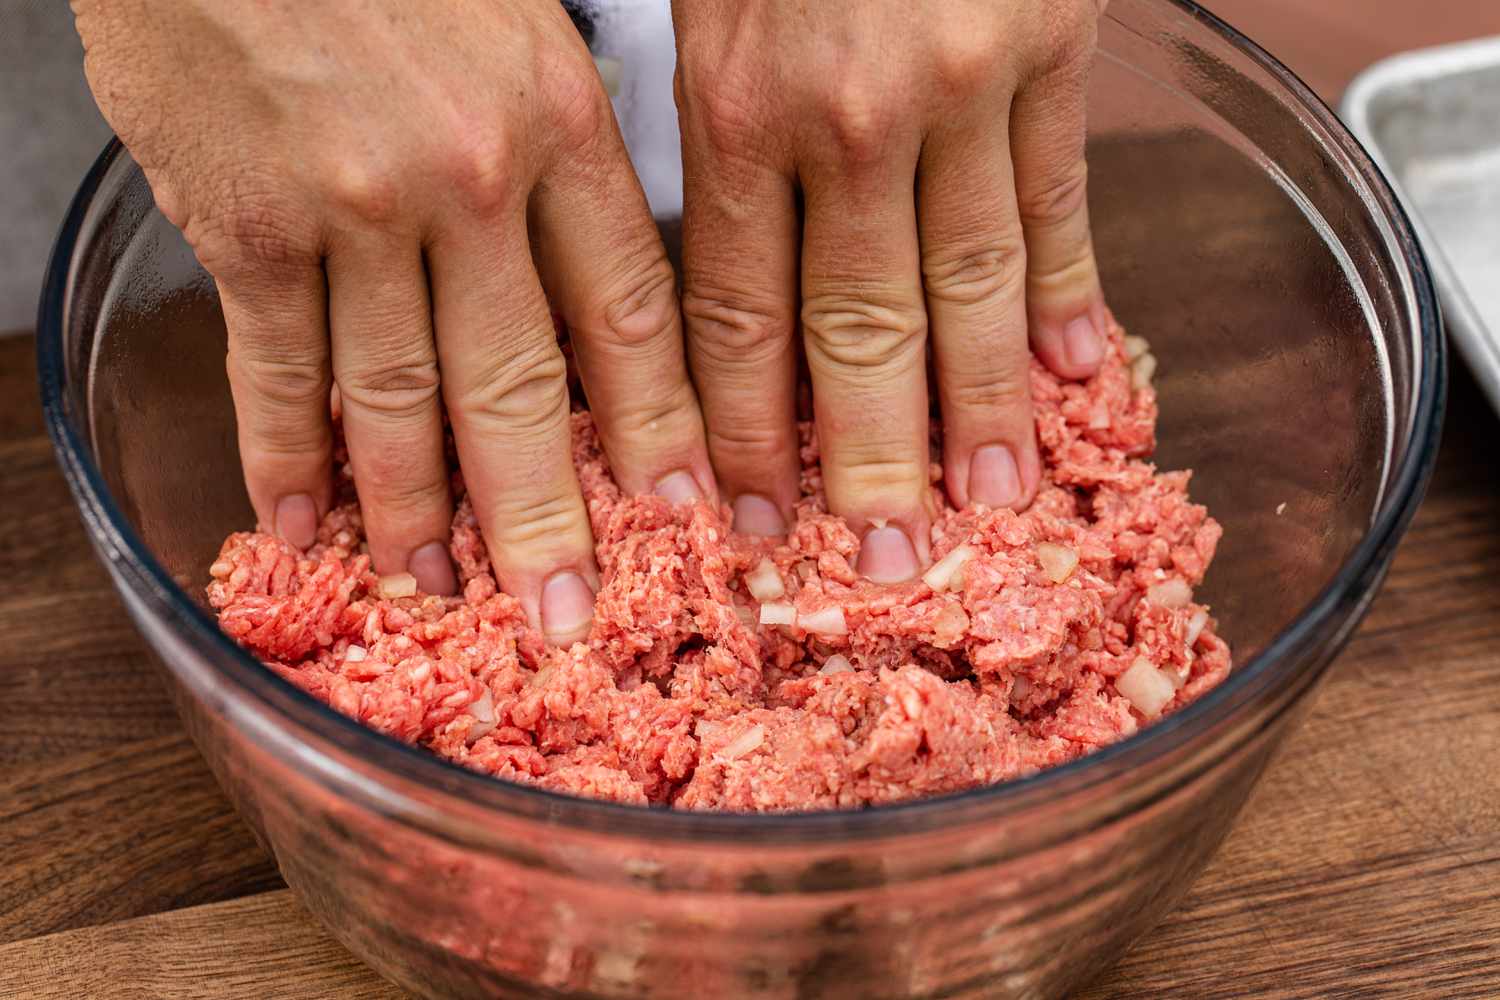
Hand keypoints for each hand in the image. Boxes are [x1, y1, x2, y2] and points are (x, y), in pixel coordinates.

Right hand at [74, 0, 714, 642]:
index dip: (663, 430)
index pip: (632, 314)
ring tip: (430, 593)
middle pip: (521, 389)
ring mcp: (352, 208)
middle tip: (565, 619)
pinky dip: (284, 456)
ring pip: (397, 400)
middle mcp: (471, 181)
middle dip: (545, 520)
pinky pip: (274, 368)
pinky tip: (299, 525)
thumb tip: (602, 288)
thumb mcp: (526, 22)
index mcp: (562, 124)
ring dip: (413, 515)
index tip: (688, 516)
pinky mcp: (241, 221)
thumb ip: (567, 151)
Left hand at [672, 0, 1109, 579]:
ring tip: (995, 497)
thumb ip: (718, 129)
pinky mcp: (1056, 42)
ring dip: (985, 404)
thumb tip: (733, 278)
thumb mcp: (705, 2)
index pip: (741, 317)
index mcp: (740, 107)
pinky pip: (1061, 195)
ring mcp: (965, 83)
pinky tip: (1078, 368)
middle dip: (874, 462)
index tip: (753, 517)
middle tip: (891, 559)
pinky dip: (1072, 289)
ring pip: (975, 282)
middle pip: (863, 330)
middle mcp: (852, 115)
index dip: (750, 433)